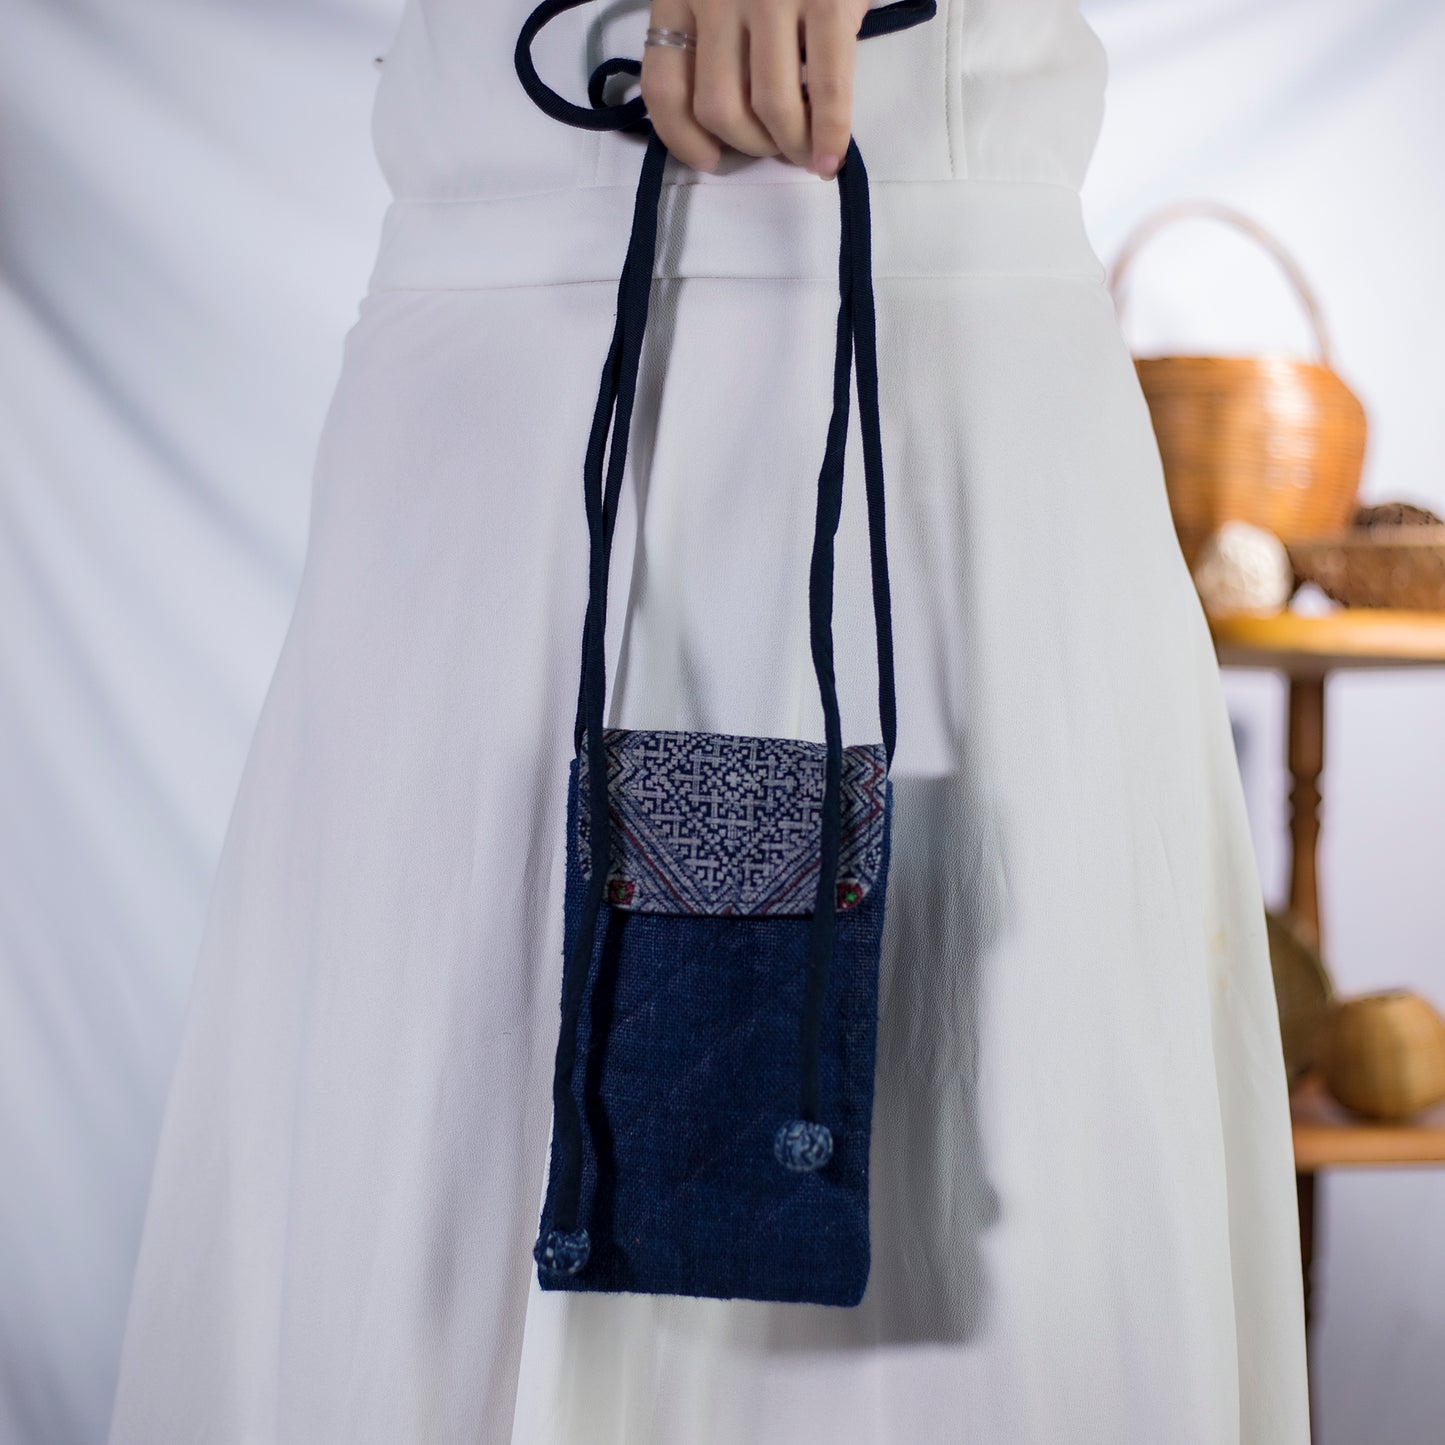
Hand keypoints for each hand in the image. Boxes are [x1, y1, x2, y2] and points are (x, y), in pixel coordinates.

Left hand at [640, 0, 870, 178]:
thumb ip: (710, 34)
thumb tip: (726, 118)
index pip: (664, 86)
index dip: (682, 139)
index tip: (709, 160)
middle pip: (718, 108)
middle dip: (749, 146)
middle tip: (774, 148)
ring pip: (767, 107)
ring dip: (789, 146)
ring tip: (807, 151)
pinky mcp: (827, 0)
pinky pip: (825, 88)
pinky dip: (829, 134)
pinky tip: (832, 159)